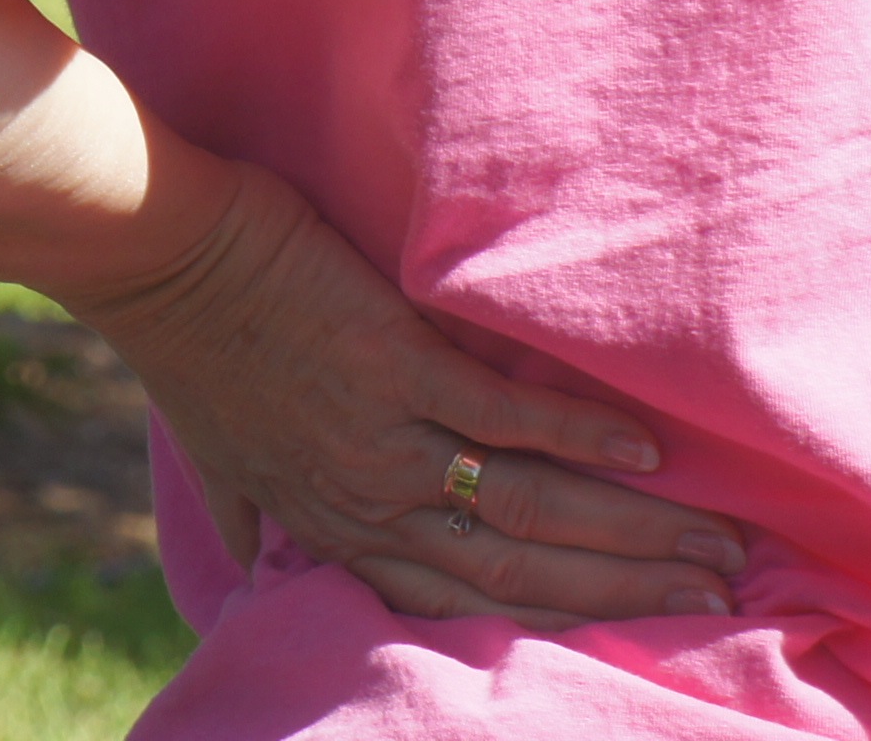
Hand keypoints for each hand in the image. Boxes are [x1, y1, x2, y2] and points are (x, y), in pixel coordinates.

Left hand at [65, 160, 748, 629]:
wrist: (153, 249)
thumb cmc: (187, 339)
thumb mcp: (213, 455)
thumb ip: (250, 513)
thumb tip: (253, 557)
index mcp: (333, 524)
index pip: (461, 600)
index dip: (555, 619)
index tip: (636, 621)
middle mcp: (366, 497)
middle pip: (518, 573)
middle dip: (625, 589)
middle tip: (717, 594)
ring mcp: (382, 432)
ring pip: (528, 506)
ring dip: (630, 529)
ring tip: (714, 539)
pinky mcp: (392, 360)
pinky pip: (504, 415)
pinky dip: (579, 433)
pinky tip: (644, 449)